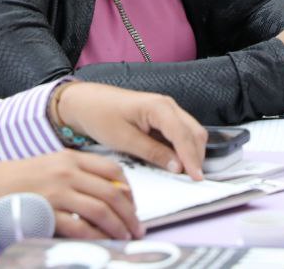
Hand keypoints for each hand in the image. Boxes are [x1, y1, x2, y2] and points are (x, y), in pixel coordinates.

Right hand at [0, 150, 141, 240]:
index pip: (112, 169)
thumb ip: (79, 176)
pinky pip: (79, 226)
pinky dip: (95, 236)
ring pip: (100, 209)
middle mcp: (67, 171)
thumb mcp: (53, 167)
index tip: (134, 205)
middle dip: (130, 213)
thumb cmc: (20, 179)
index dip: (129, 189)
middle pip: (112, 192)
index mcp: (71, 158)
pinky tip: (102, 242)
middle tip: (137, 227)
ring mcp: (57, 191)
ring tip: (125, 237)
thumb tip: (108, 193)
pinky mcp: (47, 210)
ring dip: (118, 226)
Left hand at [55, 82, 205, 180]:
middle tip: (193, 180)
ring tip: (186, 175)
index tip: (197, 178)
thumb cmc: (101, 116)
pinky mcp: (162, 117)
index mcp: (158, 107)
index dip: (192, 158)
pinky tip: (177, 163)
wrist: (85, 102)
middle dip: (197, 156)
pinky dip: (183, 148)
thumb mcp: (124, 139)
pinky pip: (181, 133)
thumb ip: (153, 153)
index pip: (184, 135)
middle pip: (195, 133)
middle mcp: (168, 105)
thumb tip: (178, 167)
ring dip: (192, 152)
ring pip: (191, 133)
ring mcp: (167, 110)